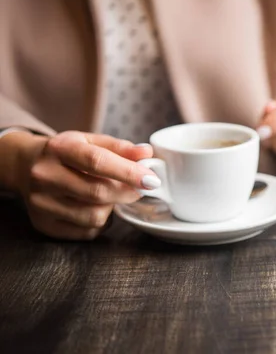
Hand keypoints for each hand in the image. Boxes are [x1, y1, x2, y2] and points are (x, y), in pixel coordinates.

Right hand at [16, 131, 158, 239]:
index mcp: (59, 148)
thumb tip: (146, 153)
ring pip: (94, 216)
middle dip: (127, 192)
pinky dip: (101, 222)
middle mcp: (45, 175)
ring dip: (112, 207)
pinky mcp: (43, 224)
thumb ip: (120, 148)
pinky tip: (96, 207)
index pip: (97, 162)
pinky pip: (86, 231)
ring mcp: (41, 202)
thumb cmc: (67, 153)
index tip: (152, 180)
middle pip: (98, 192)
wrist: (26, 166)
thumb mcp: (90, 141)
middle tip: (139, 189)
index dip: (128, 173)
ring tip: (112, 195)